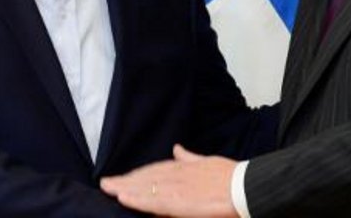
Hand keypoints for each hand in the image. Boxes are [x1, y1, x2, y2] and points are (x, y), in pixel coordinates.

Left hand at [101, 144, 238, 217]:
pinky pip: (153, 201)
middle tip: (105, 183)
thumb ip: (189, 157)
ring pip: (145, 187)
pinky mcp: (179, 202)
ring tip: (108, 188)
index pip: (155, 169)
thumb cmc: (231, 175)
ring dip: (124, 188)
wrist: (245, 186)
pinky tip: (123, 198)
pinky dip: (136, 198)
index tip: (123, 177)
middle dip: (125, 180)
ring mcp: (176, 188)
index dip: (137, 174)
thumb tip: (178, 148)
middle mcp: (177, 175)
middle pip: (145, 177)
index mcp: (184, 167)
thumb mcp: (207, 160)